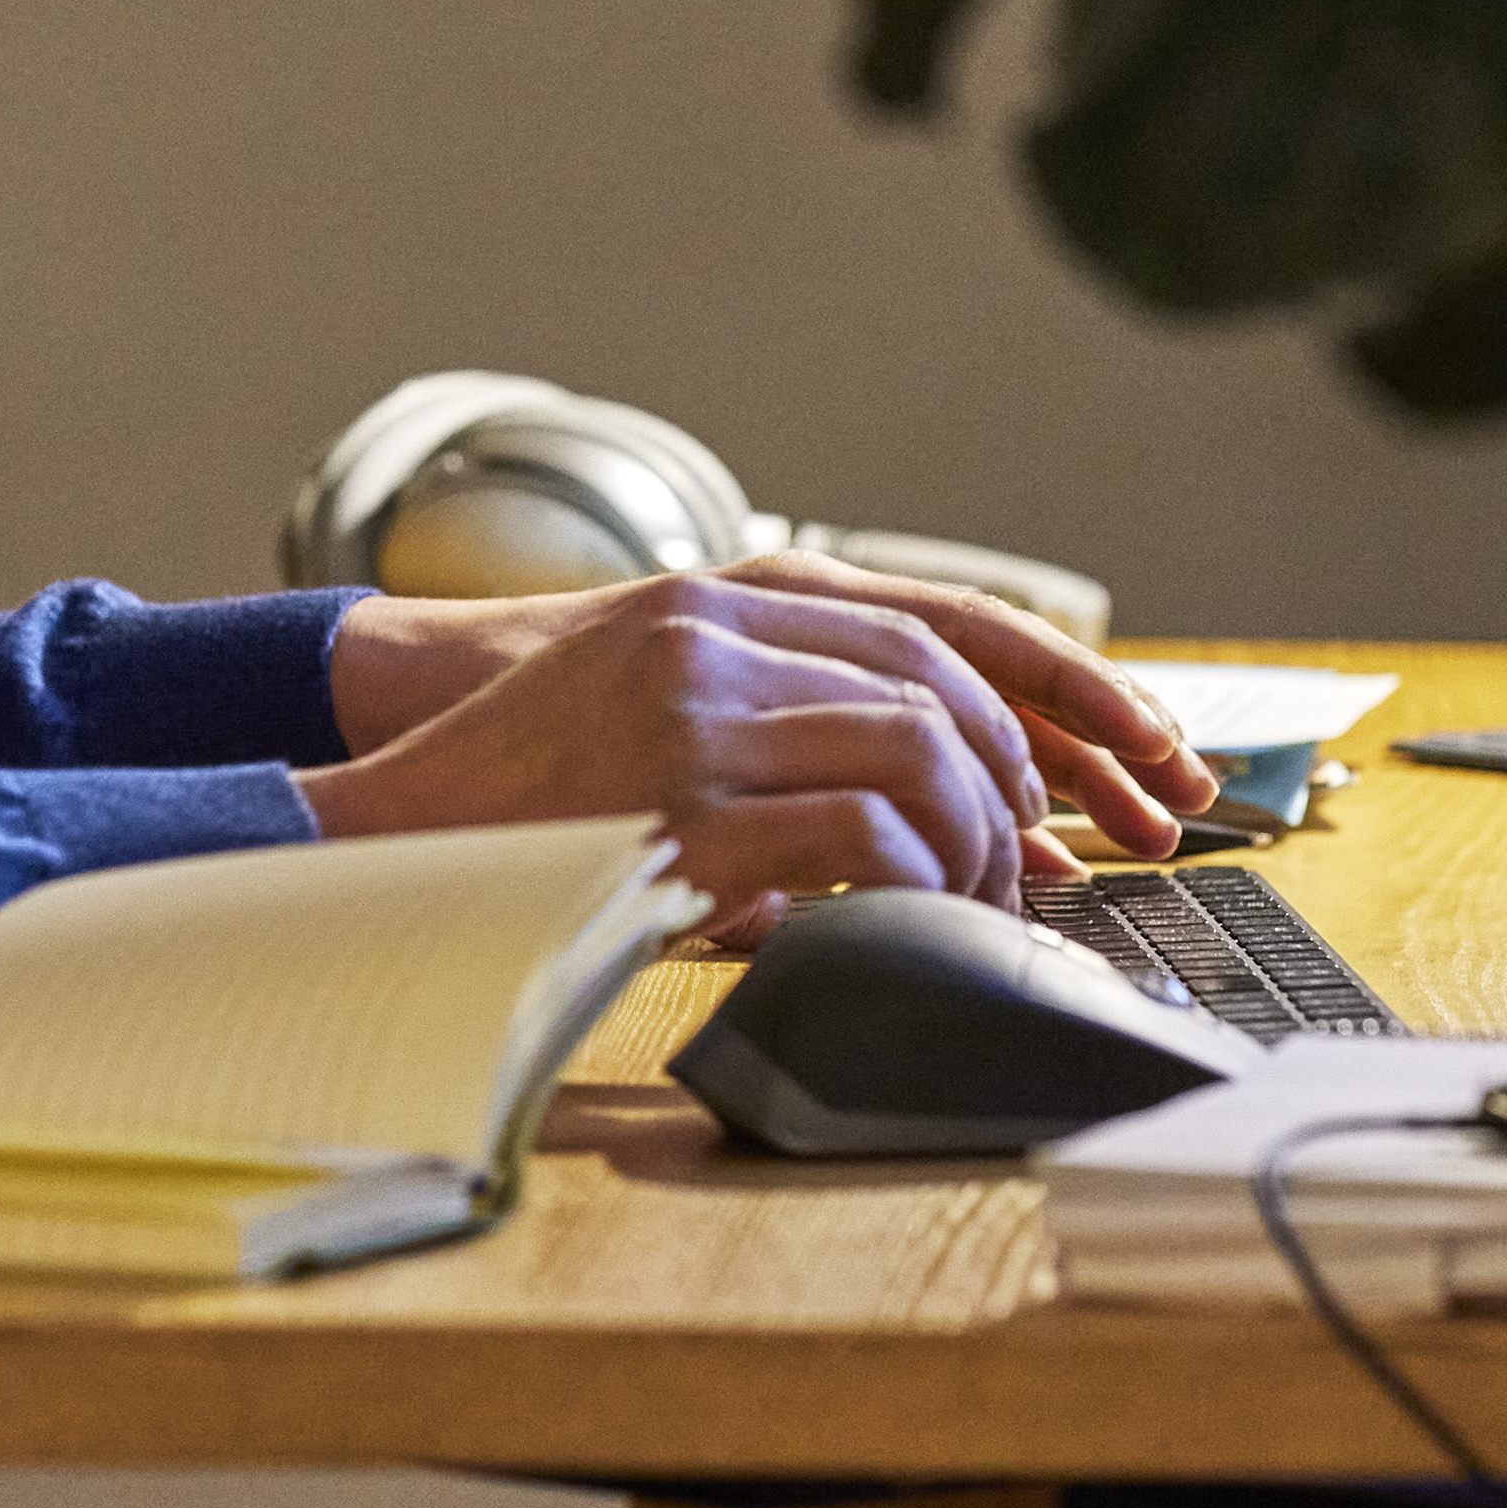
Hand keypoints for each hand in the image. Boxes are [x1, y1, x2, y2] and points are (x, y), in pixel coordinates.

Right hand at [306, 554, 1210, 910]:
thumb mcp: (653, 705)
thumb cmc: (524, 790)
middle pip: (948, 679)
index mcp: (721, 598)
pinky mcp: (682, 808)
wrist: (384, 831)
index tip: (1122, 758)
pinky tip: (916, 909)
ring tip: (981, 898)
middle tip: (1046, 860)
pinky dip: (916, 875)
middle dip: (1028, 778)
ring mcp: (697, 716)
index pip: (939, 621)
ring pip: (919, 751)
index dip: (1049, 694)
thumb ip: (772, 707)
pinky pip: (860, 832)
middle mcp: (717, 635)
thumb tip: (928, 780)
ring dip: (977, 838)